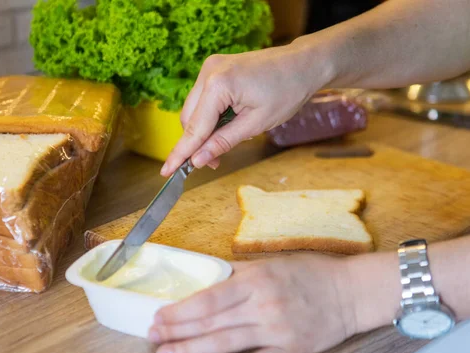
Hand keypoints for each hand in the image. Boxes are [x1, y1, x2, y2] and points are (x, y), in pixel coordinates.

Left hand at [147, 254, 357, 352]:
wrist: (350, 293)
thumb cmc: (312, 274)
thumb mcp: (271, 263)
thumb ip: (238, 272)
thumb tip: (208, 277)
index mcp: (255, 280)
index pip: (208, 297)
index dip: (180, 309)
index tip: (159, 315)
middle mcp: (262, 304)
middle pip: (211, 320)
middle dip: (177, 330)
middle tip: (153, 337)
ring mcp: (275, 330)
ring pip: (226, 342)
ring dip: (193, 350)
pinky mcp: (289, 350)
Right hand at [160, 40, 334, 175]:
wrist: (302, 64)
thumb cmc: (287, 91)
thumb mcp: (255, 124)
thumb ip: (222, 142)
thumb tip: (197, 160)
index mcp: (218, 85)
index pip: (194, 127)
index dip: (180, 153)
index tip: (167, 172)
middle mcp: (208, 72)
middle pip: (189, 119)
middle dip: (196, 144)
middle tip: (212, 164)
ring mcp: (210, 68)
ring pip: (194, 110)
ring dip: (203, 132)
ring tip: (222, 148)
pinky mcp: (215, 69)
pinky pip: (203, 100)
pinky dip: (209, 118)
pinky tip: (224, 128)